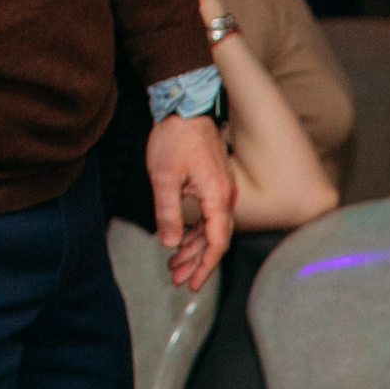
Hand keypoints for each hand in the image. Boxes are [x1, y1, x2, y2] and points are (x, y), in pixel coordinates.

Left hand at [148, 112, 235, 288]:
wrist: (186, 105)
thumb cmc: (175, 138)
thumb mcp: (164, 177)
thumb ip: (168, 212)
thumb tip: (170, 243)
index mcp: (218, 197)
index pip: (217, 241)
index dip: (205, 265)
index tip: (193, 283)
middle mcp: (225, 196)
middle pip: (214, 238)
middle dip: (195, 261)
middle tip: (176, 278)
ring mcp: (220, 189)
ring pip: (210, 227)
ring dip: (192, 247)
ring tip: (174, 265)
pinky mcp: (212, 183)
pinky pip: (207, 214)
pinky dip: (194, 230)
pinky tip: (179, 239)